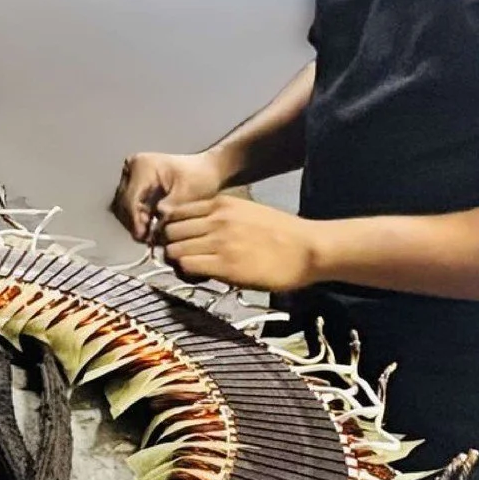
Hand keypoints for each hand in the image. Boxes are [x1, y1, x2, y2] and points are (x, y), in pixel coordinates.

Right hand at [112, 150, 222, 242]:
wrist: (206, 169)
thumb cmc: (200, 177)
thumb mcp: (186, 195)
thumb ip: (168, 211)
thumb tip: (153, 228)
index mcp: (143, 165)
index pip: (131, 198)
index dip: (135, 220)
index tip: (143, 236)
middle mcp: (132, 168)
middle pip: (123, 203)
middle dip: (134, 222)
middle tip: (148, 238)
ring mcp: (132, 175)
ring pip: (124, 206)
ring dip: (135, 221)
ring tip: (150, 234)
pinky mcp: (135, 183)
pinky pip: (130, 205)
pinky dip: (138, 217)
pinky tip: (150, 226)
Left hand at [159, 192, 322, 290]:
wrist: (308, 249)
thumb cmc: (282, 233)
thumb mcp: (248, 212)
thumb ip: (221, 217)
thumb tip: (199, 229)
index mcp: (221, 204)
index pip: (176, 212)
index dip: (172, 228)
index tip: (178, 239)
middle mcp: (216, 220)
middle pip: (170, 231)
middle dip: (170, 244)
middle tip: (181, 256)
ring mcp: (219, 242)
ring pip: (174, 249)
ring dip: (177, 260)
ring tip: (190, 267)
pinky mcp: (225, 265)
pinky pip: (187, 266)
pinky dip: (187, 272)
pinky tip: (200, 275)